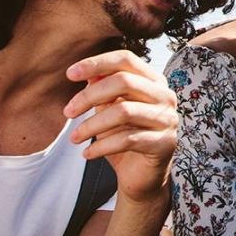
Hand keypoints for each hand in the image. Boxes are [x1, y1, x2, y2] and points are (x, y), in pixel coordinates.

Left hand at [65, 51, 180, 207]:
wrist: (141, 176)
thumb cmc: (124, 138)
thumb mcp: (109, 110)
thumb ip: (102, 89)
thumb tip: (86, 72)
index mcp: (153, 81)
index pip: (126, 60)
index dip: (97, 63)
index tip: (70, 74)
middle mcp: (165, 96)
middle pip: (124, 82)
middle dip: (89, 96)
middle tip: (68, 112)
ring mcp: (168, 119)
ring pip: (123, 111)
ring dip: (91, 125)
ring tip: (74, 138)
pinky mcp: (164, 143)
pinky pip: (127, 139)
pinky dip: (101, 147)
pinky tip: (87, 154)